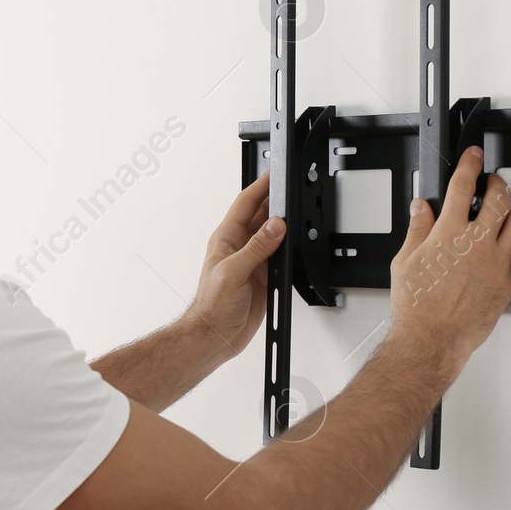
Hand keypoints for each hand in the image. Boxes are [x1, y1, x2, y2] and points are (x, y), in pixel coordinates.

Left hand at [186, 171, 285, 358]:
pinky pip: (280, 255)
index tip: (275, 174)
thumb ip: (256, 248)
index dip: (260, 187)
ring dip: (284, 225)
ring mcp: (252, 260)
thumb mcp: (233, 272)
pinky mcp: (263, 275)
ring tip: (297, 213)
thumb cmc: (212, 305)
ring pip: (272, 234)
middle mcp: (239, 246)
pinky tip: (295, 243)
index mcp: (226, 239)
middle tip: (293, 189)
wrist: (216, 335)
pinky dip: (289, 248)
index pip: (246, 204)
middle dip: (276, 201)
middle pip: (261, 215)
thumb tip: (275, 226)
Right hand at [388, 146, 510, 376]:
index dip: (470, 165)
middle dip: (497, 184)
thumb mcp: (405, 261)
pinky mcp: (506, 283)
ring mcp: (495, 263)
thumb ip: (417, 229)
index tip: (473, 156)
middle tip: (493, 182)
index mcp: (448, 233)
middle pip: (499, 199)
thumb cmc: (417, 306)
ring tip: (501, 215)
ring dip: (509, 215)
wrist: (432, 338)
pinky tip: (500, 253)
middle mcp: (476, 244)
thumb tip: (422, 208)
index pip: (463, 186)